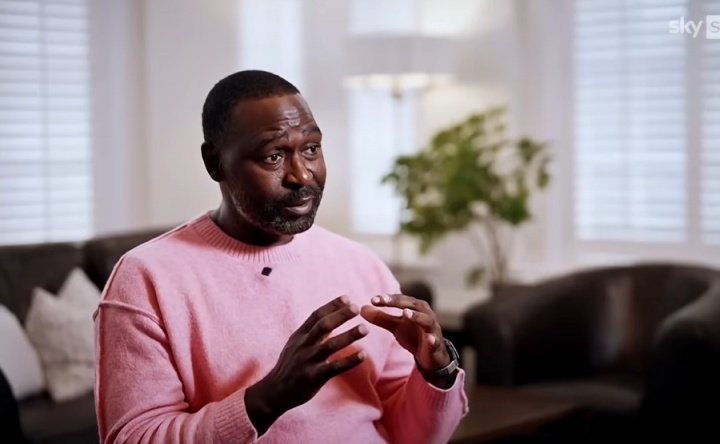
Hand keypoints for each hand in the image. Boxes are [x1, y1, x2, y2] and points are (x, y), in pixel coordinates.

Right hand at [245, 296, 367, 433]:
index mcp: (299, 335)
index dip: (332, 306)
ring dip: (349, 336)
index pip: (316, 316)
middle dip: (340, 315)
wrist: (275, 391)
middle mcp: (303, 345)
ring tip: (365, 328)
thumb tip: (330, 316)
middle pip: (323, 326)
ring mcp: (308, 361)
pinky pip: (334, 367)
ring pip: (331, 345)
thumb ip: (311, 331)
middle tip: (357, 308)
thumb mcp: (295, 344)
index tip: (347, 298)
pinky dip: (349, 361)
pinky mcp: (314, 377)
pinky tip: (362, 355)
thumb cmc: (289, 365)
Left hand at [361, 294, 450, 381]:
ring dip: (416, 316)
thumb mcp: (395, 326)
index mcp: (414, 307)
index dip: (387, 299)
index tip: (372, 299)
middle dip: (398, 302)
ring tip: (406, 313)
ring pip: (425, 320)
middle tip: (384, 300)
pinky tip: (429, 339)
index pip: (399, 300)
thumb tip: (362, 308)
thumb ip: (381, 317)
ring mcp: (432, 328)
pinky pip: (434, 341)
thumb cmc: (413, 335)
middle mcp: (425, 314)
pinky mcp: (436, 343)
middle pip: (412, 305)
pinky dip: (432, 339)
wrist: (430, 355)